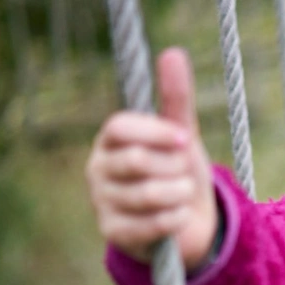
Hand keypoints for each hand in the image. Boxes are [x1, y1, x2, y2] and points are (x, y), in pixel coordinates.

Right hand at [86, 47, 217, 268]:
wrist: (186, 222)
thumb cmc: (177, 170)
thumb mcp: (181, 134)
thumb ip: (176, 98)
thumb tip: (173, 52)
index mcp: (110, 140)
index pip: (120, 127)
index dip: (155, 131)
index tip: (185, 139)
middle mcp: (98, 168)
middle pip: (137, 161)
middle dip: (174, 167)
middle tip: (184, 171)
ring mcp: (102, 201)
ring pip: (148, 194)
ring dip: (180, 193)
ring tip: (183, 193)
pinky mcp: (113, 233)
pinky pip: (153, 224)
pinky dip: (177, 218)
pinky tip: (180, 215)